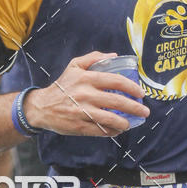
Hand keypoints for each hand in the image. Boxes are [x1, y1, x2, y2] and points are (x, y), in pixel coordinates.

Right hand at [24, 51, 149, 136]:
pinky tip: (117, 130)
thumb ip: (93, 58)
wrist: (42, 106)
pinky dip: (112, 131)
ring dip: (125, 122)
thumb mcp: (74, 66)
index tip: (141, 93)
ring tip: (131, 123)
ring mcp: (83, 111)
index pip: (116, 81)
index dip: (132, 87)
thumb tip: (114, 56)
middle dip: (135, 108)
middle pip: (117, 101)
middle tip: (144, 111)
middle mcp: (86, 94)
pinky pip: (101, 130)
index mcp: (87, 78)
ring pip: (111, 119)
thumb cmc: (62, 86)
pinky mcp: (79, 126)